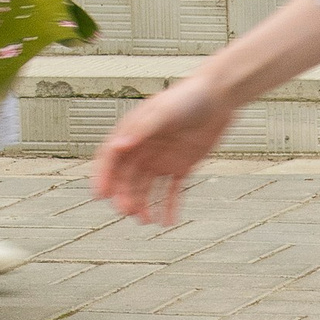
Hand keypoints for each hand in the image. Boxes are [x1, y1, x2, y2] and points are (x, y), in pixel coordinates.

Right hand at [90, 71, 232, 225]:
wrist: (218, 97)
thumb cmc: (188, 98)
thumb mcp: (163, 112)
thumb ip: (142, 130)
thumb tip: (119, 146)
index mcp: (133, 133)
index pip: (111, 158)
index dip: (103, 176)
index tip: (100, 195)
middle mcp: (144, 149)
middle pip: (127, 178)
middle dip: (125, 195)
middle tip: (127, 211)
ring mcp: (161, 159)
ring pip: (146, 188)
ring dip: (144, 205)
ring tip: (146, 220)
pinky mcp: (181, 167)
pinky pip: (172, 191)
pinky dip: (170, 206)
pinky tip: (167, 222)